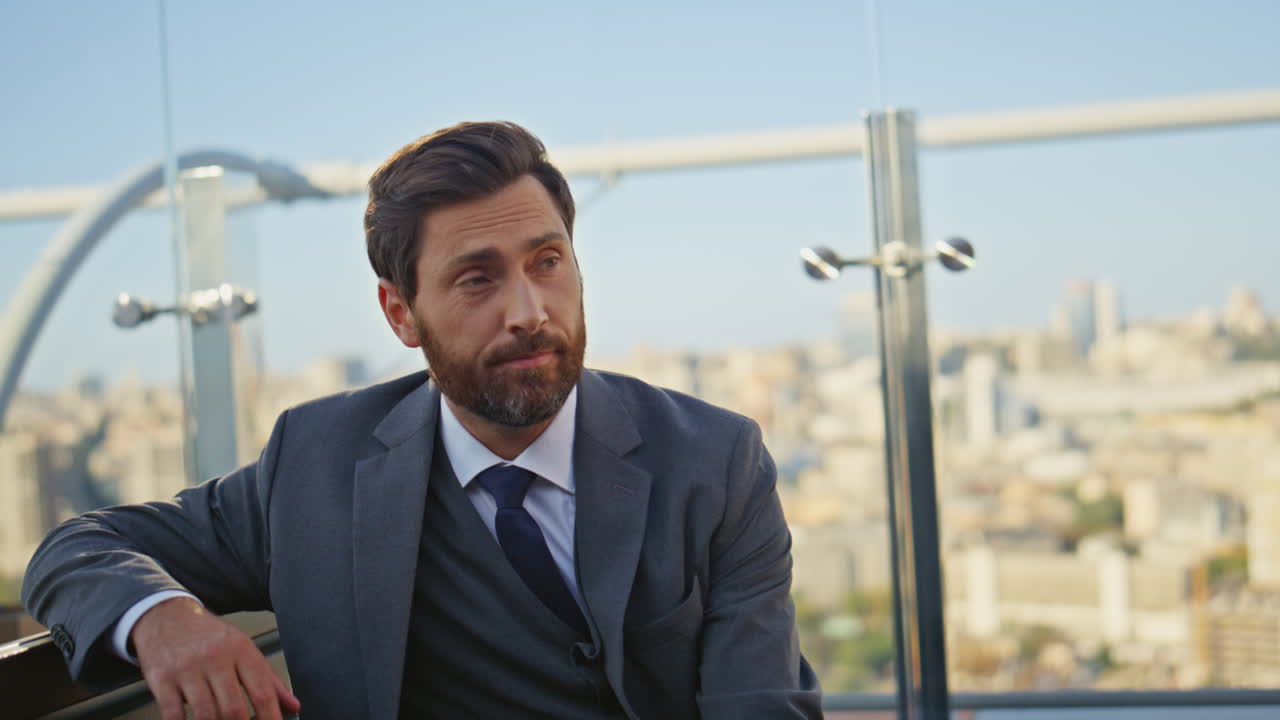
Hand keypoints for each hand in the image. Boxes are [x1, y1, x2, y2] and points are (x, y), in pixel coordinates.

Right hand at [130, 597, 301, 719]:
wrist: (167, 616)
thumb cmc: (209, 636)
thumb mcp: (243, 648)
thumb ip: (269, 679)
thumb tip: (293, 706)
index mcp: (241, 650)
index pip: (262, 691)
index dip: (270, 717)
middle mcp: (215, 658)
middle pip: (233, 708)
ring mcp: (187, 669)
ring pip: (206, 714)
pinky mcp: (162, 679)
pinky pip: (173, 714)